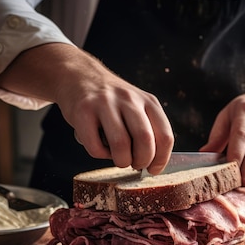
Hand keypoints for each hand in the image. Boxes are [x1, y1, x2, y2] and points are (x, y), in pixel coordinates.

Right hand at [55, 53, 173, 174]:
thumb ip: (147, 129)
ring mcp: (105, 103)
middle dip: (141, 162)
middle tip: (134, 164)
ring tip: (118, 158)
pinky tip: (99, 146)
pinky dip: (99, 154)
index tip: (153, 169)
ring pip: (121, 145)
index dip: (161, 160)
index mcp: (148, 101)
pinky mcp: (83, 111)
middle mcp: (129, 99)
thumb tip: (152, 163)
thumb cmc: (110, 101)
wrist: (79, 75)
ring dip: (121, 161)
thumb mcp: (136, 106)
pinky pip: (95, 147)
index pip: (165, 136)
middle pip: (145, 140)